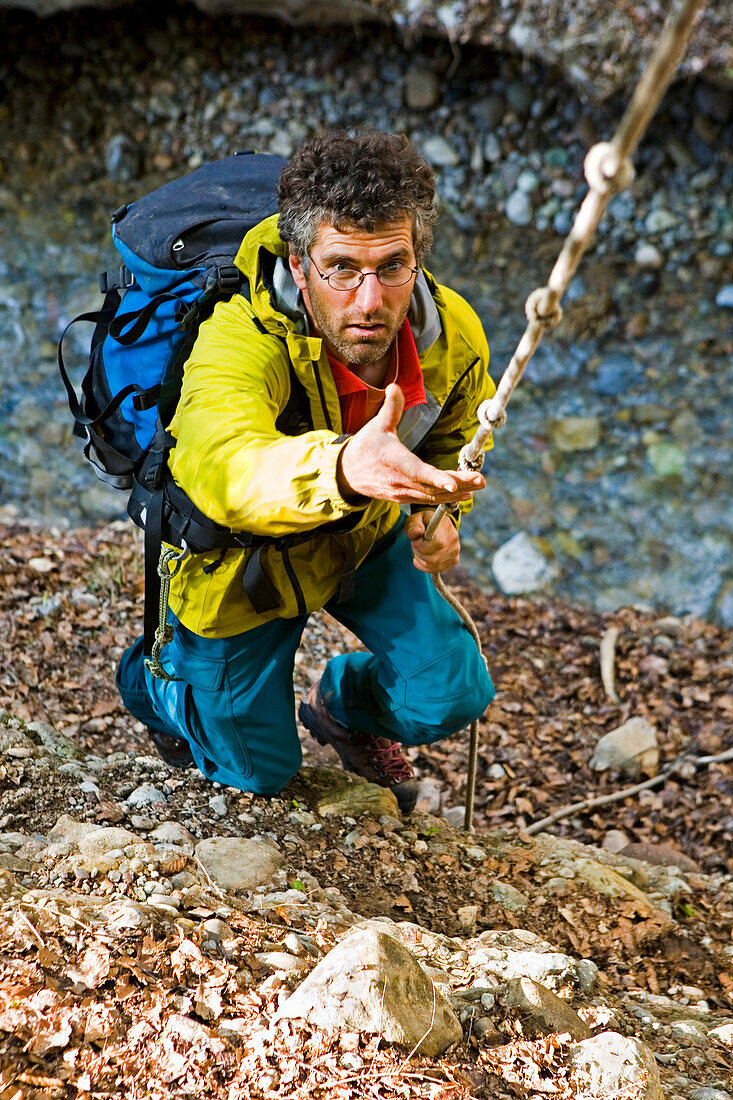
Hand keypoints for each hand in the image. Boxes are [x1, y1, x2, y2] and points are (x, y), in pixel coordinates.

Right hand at [337, 383, 484, 504]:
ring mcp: (401, 493)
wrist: (346, 474)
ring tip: (479, 485)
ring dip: (457, 492)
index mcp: (393, 461)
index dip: (435, 478)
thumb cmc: (364, 447)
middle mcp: (399, 481)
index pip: (417, 471)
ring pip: (432, 496)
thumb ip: (390, 408)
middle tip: (481, 480)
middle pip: (432, 487)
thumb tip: (395, 385)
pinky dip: (447, 499)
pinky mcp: (404, 498)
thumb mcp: (376, 425)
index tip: (453, 483)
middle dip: (458, 484)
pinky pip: (428, 500)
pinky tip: (464, 495)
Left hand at [404, 509, 459, 573]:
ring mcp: (455, 550)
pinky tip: (424, 556)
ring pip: (432, 565)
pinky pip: (436, 569)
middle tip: (416, 543)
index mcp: (445, 526)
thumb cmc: (422, 522)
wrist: (436, 523)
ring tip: (420, 548)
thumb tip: (417, 532)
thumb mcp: (414, 519)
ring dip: (421, 559)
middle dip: (418, 553)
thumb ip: (413, 526)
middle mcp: (453, 539)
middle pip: (432, 558)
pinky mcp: (454, 560)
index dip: (420, 545)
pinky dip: (426, 566)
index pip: (435, 544)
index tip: (415, 539)